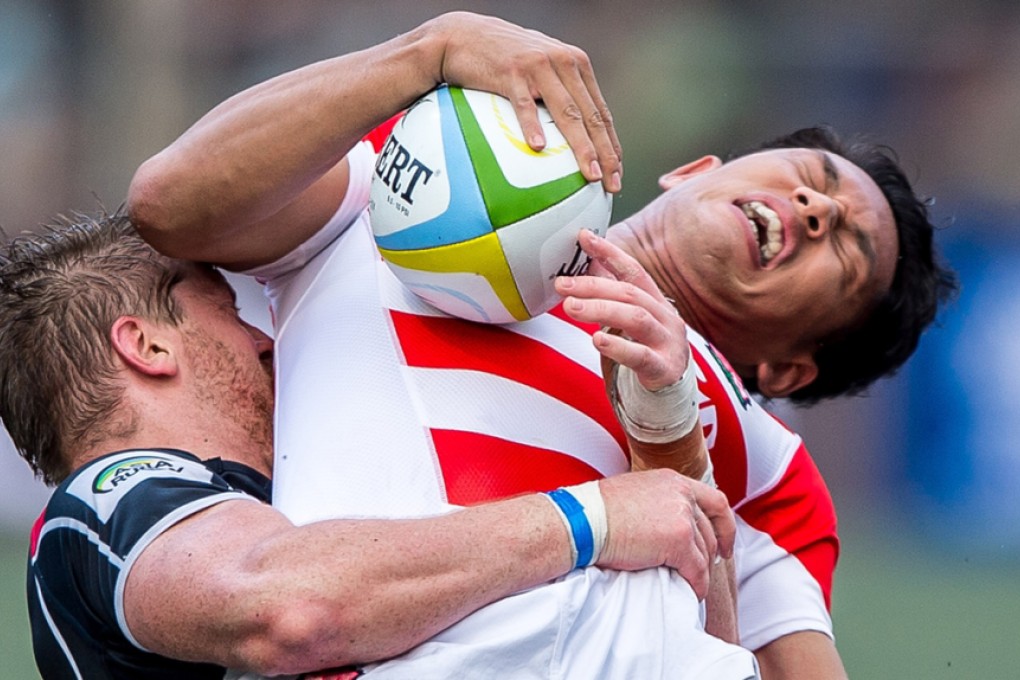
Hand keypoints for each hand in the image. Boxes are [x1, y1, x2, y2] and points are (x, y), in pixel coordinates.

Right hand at [427, 12, 621, 191]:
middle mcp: (564, 63)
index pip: (601, 112)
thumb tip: (569, 136)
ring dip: (582, 147)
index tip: (617, 174)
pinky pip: (524, 104)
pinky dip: (532, 126)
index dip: (612, 145)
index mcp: (576, 65)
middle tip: (612, 184)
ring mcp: (539, 66)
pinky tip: (538, 149)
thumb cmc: (501, 59)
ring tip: (590, 174)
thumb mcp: (538, 69)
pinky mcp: (511, 71)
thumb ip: (557, 92)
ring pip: (567, 113)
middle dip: (606, 154)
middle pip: (591, 117)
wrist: (464, 34)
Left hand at [556, 229, 689, 390]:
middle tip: (562, 284)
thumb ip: (611, 296)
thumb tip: (587, 262)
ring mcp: (668, 343)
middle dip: (593, 285)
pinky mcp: (664, 369)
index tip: (583, 237)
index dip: (609, 252)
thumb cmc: (644, 355)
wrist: (668, 399)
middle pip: (628, 293)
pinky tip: (596, 339)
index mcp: (656, 303)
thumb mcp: (627, 322)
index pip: (633, 270)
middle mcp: (666, 318)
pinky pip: (640, 355)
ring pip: (635, 318)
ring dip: (600, 309)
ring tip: (571, 307)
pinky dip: (618, 346)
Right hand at [596, 469, 734, 599]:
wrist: (583, 521)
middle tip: (704, 570)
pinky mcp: (679, 541)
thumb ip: (658, 503)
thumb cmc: (597, 511)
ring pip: (704, 553)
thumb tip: (665, 526)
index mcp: (672, 481)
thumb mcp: (634, 495)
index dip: (724, 525)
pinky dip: (696, 584)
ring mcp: (683, 516)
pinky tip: (691, 591)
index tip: (723, 543)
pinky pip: (696, 570)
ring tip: (692, 584)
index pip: (714, 500)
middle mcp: (682, 494)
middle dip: (711, 554)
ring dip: (700, 572)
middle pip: (710, 530)